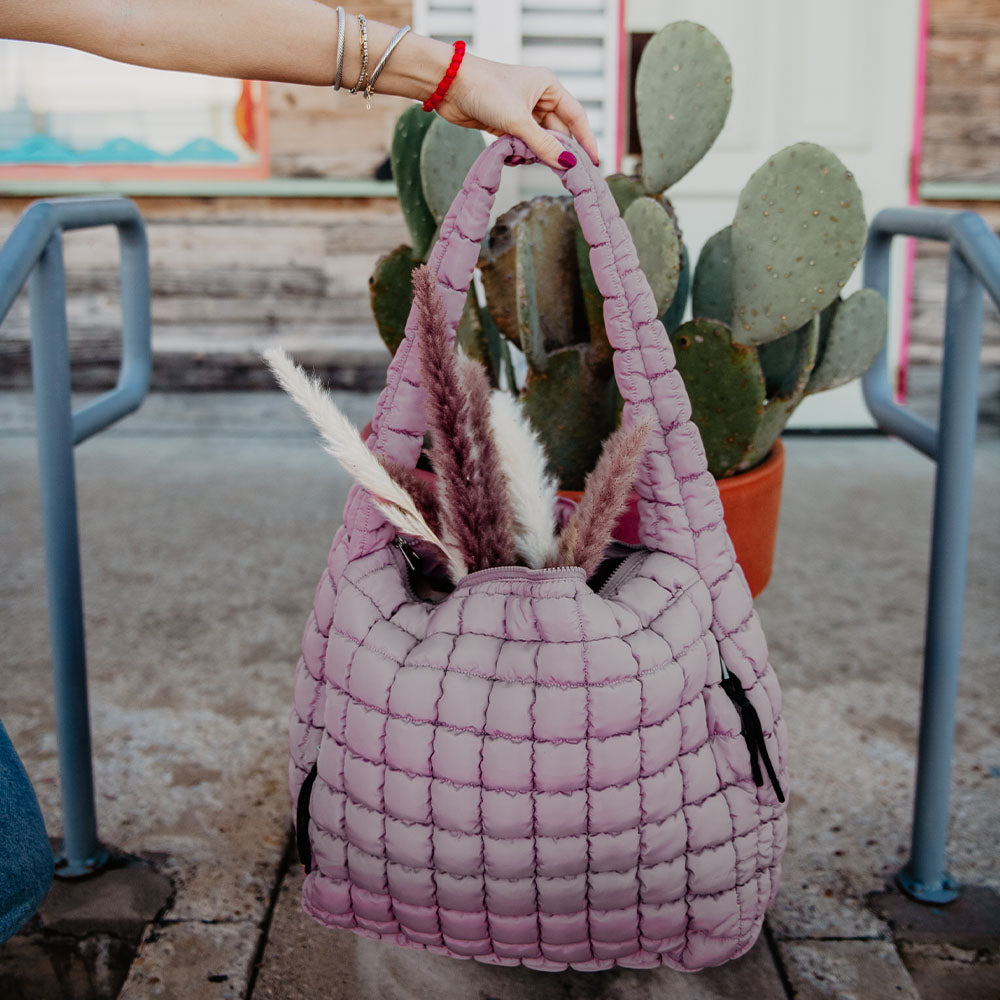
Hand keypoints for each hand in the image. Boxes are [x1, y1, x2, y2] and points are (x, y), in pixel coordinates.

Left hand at [436, 53, 599, 169]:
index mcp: (549, 87)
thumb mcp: (518, 120)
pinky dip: (520, 154)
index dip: (586, 140)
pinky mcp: (506, 124)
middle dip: (554, 151)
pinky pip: (523, 144)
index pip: (576, 117)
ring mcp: (522, 112)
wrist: (449, 85)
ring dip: (534, 154)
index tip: (593, 163)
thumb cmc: (486, 90)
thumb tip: (566, 164)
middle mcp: (538, 98)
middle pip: (557, 132)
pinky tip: (512, 157)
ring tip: (522, 157)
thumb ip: (543, 145)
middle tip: (560, 173)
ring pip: (539, 141)